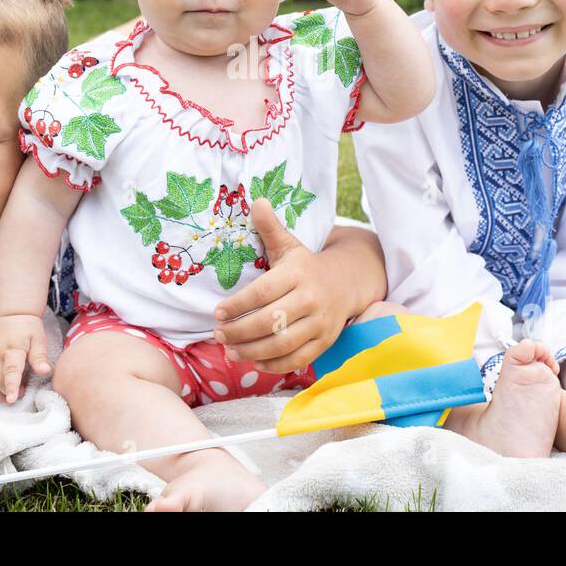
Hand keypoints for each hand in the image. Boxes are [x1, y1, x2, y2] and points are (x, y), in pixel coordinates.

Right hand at [0, 313, 51, 404]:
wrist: (11, 314)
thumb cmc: (27, 328)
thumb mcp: (38, 338)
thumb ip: (39, 356)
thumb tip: (44, 371)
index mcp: (12, 348)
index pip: (11, 370)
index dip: (11, 386)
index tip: (12, 399)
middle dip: (6, 392)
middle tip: (20, 396)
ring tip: (8, 400)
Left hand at [211, 198, 352, 373]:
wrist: (347, 282)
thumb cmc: (306, 265)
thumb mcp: (289, 244)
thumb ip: (270, 227)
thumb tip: (256, 200)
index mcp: (299, 272)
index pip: (265, 291)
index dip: (239, 304)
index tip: (217, 312)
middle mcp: (312, 298)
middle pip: (272, 321)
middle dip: (240, 332)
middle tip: (218, 334)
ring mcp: (321, 322)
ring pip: (283, 343)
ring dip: (252, 351)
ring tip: (230, 350)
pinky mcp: (325, 341)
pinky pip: (297, 359)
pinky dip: (273, 365)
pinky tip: (252, 361)